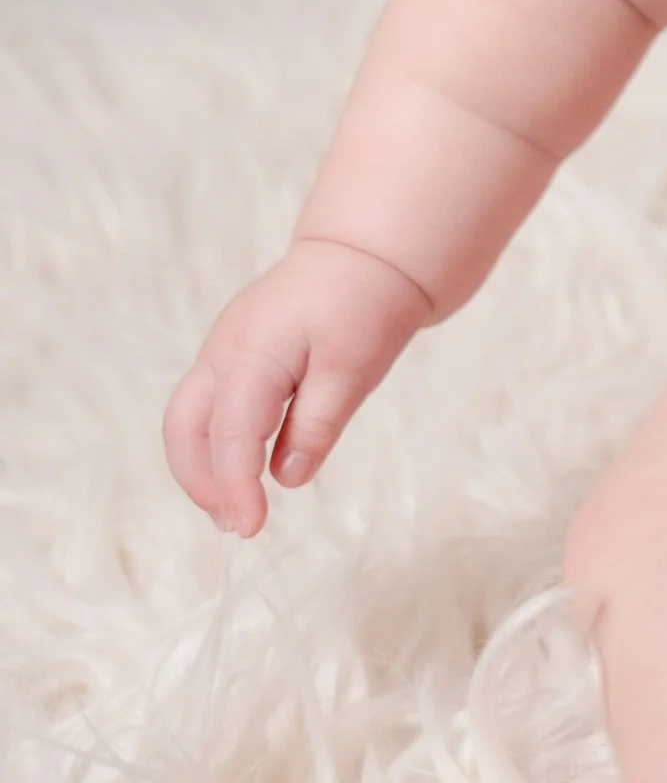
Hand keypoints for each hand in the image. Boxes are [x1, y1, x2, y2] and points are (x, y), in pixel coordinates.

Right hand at [162, 240, 434, 537]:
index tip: (251, 528)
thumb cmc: (365, 306)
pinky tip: (243, 467)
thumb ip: (318, 423)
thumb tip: (286, 478)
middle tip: (236, 523)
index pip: (231, 434)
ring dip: (202, 465)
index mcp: (254, 353)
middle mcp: (225, 350)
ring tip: (235, 507)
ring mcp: (223, 347)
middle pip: (183, 427)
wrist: (367, 253)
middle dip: (200, 480)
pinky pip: (207, 402)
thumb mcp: (354, 369)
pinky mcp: (233, 351)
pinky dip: (214, 441)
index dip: (234, 486)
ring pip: (187, 416)